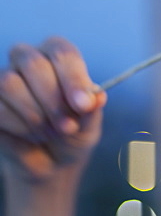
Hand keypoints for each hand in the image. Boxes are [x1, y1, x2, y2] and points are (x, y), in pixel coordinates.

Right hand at [0, 38, 105, 183]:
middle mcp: (28, 60)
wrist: (52, 162)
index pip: (62, 53)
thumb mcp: (90, 123)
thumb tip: (97, 97)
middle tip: (68, 127)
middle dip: (53, 100)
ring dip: (35, 115)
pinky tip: (32, 136)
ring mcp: (4, 79)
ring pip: (10, 83)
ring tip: (51, 133)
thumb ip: (92, 108)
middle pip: (33, 63)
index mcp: (58, 57)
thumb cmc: (74, 133)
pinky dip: (19, 127)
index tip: (84, 105)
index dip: (73, 78)